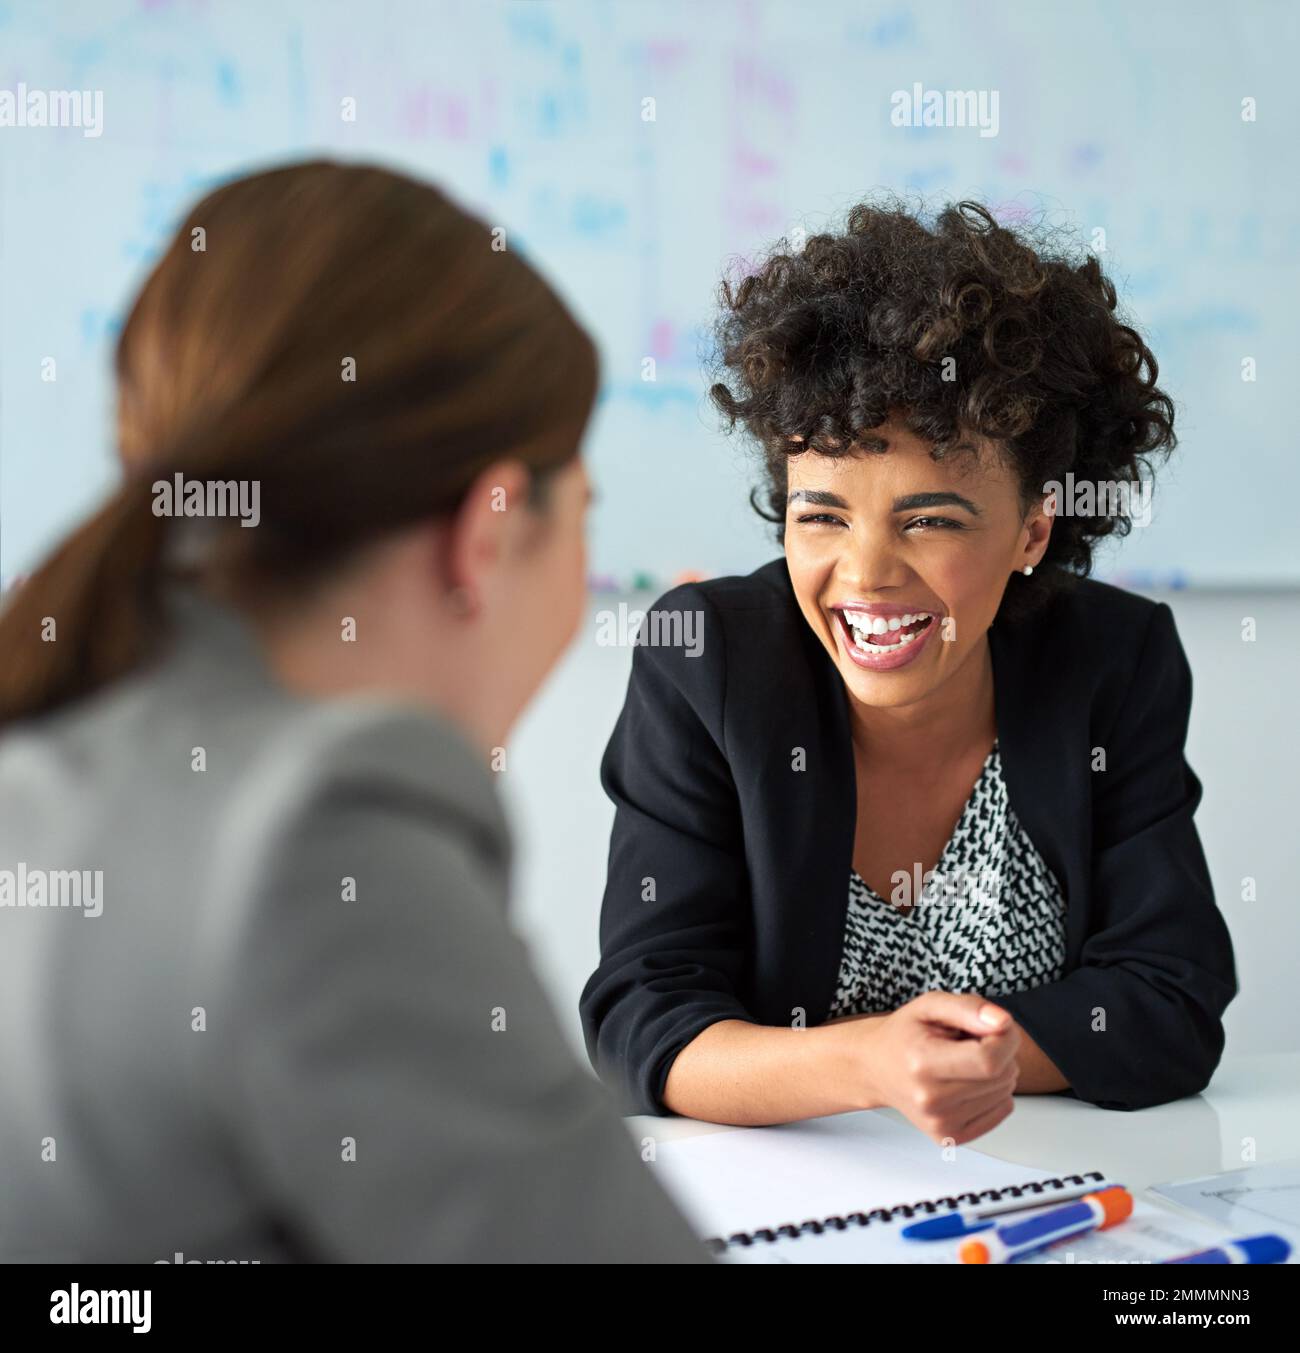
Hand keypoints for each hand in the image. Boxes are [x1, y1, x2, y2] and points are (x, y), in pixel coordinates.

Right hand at [848, 992, 1019, 1144]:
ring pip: (1006, 1093)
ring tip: (966, 1060)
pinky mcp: (952, 1137)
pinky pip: (1003, 1110)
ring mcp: (941, 1123)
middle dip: (1001, 1051)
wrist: (877, 1068)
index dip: (1005, 1039)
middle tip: (974, 1040)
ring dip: (998, 1071)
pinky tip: (970, 1080)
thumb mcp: (929, 1005)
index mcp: (922, 1064)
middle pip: (1002, 1077)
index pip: (989, 1060)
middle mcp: (930, 1100)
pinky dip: (996, 1092)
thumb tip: (1003, 1022)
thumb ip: (967, 1007)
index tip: (996, 1027)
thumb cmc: (904, 1035)